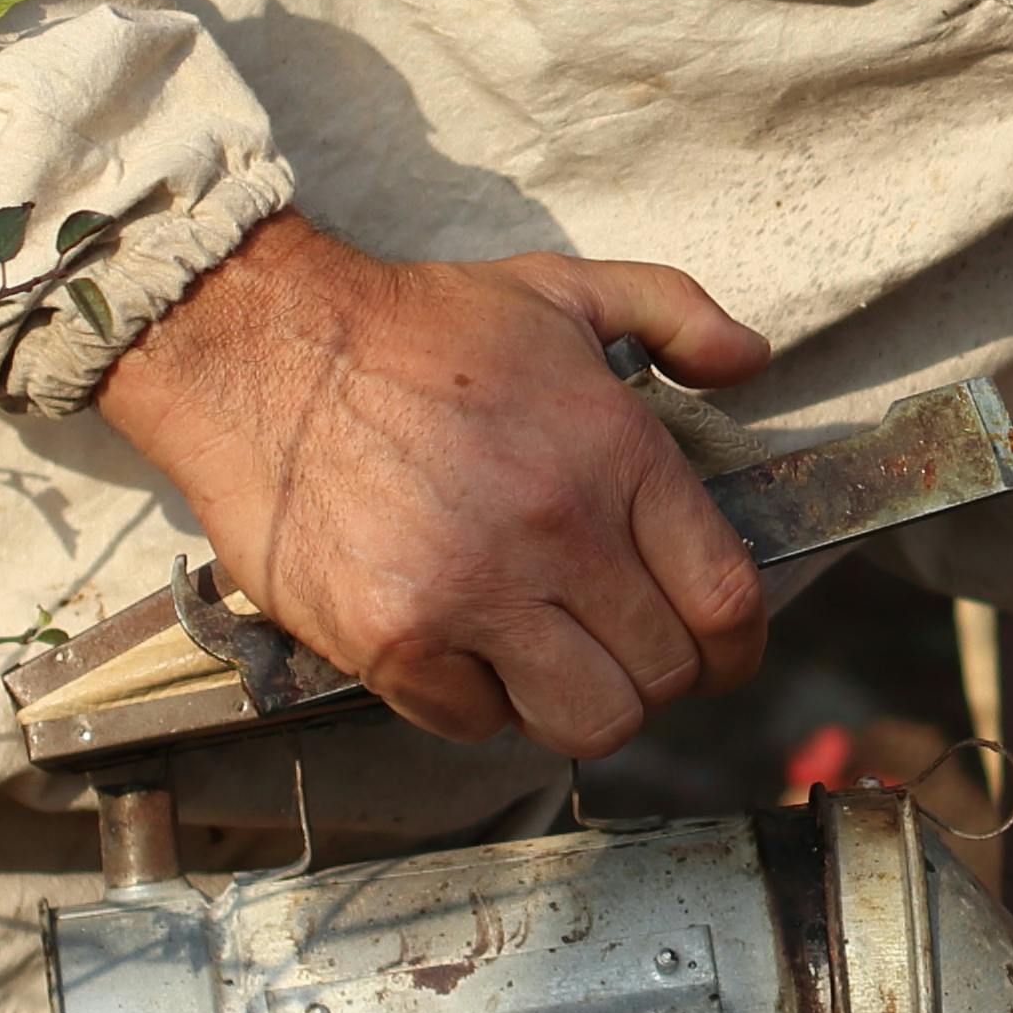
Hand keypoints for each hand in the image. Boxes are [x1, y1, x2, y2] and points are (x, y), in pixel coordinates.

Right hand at [94, 213, 776, 756]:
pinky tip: (468, 652)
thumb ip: (675, 313)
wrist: (263, 350)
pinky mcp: (393, 642)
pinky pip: (477, 723)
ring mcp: (473, 595)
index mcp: (615, 456)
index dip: (737, 648)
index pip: (725, 600)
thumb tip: (749, 361)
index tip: (719, 654)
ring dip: (584, 706)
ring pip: (589, 722)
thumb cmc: (416, 327)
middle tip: (625, 653)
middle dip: (661, 676)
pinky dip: (483, 704)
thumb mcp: (564, 288)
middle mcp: (557, 533)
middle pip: (665, 675)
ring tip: (557, 666)